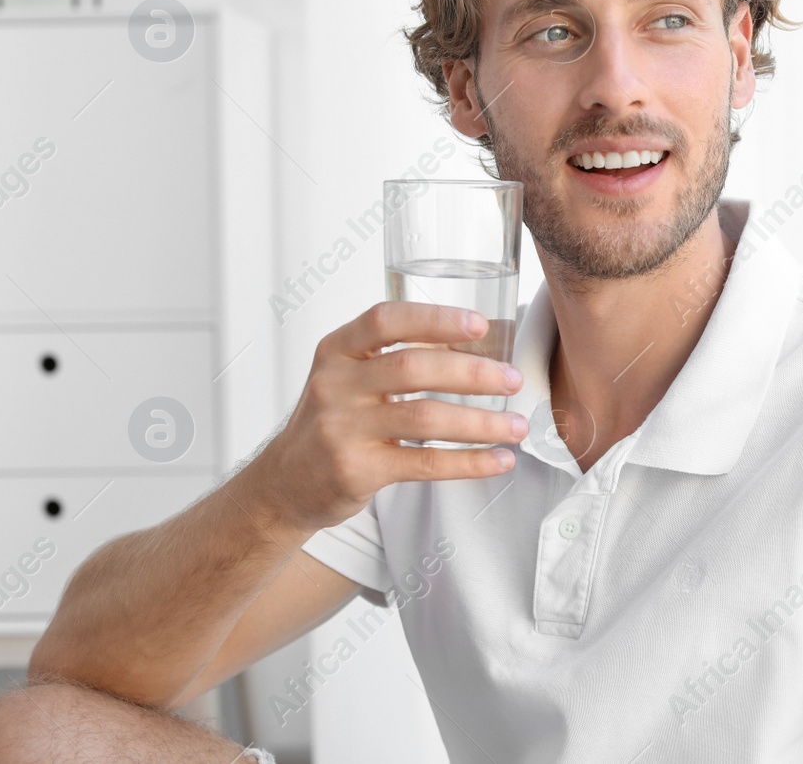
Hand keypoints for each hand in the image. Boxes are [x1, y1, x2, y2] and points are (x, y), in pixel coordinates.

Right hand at [252, 302, 526, 531]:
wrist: (285, 483)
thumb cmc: (333, 421)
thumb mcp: (348, 377)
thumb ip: (394, 356)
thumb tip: (475, 345)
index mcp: (336, 350)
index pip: (385, 320)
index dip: (435, 319)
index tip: (479, 323)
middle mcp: (335, 385)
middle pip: (413, 369)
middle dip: (473, 373)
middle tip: (513, 379)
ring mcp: (341, 430)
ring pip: (425, 419)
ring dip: (481, 423)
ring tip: (517, 425)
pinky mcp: (356, 471)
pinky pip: (424, 464)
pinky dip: (469, 462)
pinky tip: (499, 460)